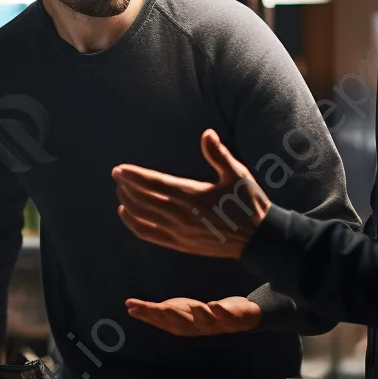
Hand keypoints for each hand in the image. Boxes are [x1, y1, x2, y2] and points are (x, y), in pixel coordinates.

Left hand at [112, 129, 269, 258]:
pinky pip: (148, 234)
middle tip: (118, 175)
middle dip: (126, 187)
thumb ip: (218, 154)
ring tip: (121, 190)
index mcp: (193, 196)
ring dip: (128, 202)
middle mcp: (181, 216)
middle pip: (142, 200)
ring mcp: (179, 232)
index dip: (134, 176)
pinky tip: (126, 213)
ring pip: (142, 217)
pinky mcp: (180, 244)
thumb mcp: (237, 174)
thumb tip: (207, 133)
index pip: (154, 184)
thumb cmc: (249, 203)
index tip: (119, 169)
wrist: (258, 240)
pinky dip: (133, 224)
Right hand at [125, 296, 261, 336]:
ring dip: (198, 315)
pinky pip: (226, 316)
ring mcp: (215, 324)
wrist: (240, 318)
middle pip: (181, 323)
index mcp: (182, 326)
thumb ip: (156, 311)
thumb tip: (129, 307)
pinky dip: (220, 311)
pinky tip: (213, 304)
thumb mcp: (179, 310)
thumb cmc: (204, 314)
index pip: (161, 320)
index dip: (147, 314)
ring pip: (204, 322)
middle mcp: (196, 327)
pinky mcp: (231, 318)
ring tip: (192, 306)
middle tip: (159, 308)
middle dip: (170, 316)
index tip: (131, 306)